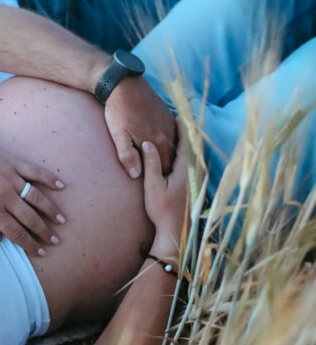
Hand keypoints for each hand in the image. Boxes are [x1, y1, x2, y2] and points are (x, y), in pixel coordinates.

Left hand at [0, 132, 64, 253]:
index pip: (16, 232)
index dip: (30, 244)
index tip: (41, 251)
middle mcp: (5, 197)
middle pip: (30, 219)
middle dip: (44, 232)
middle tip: (55, 240)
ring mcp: (11, 179)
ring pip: (37, 198)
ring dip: (51, 210)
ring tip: (62, 220)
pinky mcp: (14, 164)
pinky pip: (35, 172)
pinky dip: (49, 179)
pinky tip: (61, 186)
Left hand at [104, 76, 175, 177]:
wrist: (124, 84)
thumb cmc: (118, 111)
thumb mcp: (118, 135)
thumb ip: (127, 156)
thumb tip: (135, 175)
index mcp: (156, 141)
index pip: (164, 168)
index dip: (160, 178)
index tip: (154, 185)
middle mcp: (167, 134)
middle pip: (172, 159)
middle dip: (166, 169)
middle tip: (159, 180)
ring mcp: (169, 124)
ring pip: (175, 147)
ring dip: (169, 156)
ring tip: (161, 166)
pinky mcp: (168, 116)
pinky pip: (175, 135)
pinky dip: (171, 144)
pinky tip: (163, 148)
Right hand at [141, 124, 189, 251]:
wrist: (175, 232)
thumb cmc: (162, 210)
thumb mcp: (153, 186)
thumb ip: (152, 163)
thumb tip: (148, 143)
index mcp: (186, 168)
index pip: (186, 140)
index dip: (182, 126)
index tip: (176, 113)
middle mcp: (194, 170)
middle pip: (192, 143)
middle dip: (185, 130)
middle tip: (176, 115)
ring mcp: (195, 177)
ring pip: (193, 152)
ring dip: (186, 140)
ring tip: (177, 128)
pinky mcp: (193, 183)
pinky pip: (191, 160)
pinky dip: (186, 151)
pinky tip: (179, 149)